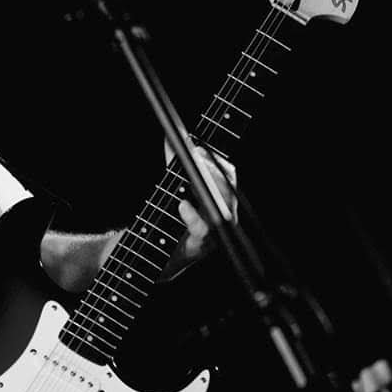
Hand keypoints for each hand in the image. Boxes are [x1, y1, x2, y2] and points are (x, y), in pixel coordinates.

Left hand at [161, 143, 236, 281]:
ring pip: (222, 210)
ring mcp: (216, 232)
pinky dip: (193, 216)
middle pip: (228, 190)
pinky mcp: (201, 246)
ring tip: (193, 177)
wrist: (163, 254)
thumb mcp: (173, 188)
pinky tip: (183, 204)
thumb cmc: (174, 219)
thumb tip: (169, 137)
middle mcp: (224, 216)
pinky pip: (202, 231)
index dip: (215, 160)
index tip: (198, 148)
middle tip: (197, 156)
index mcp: (221, 199)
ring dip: (210, 190)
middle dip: (214, 171)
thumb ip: (174, 164)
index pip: (228, 175)